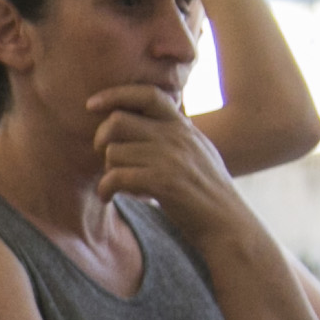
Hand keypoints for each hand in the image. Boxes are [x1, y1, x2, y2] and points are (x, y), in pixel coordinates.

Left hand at [88, 84, 252, 246]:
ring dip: (107, 170)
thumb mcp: (196, 151)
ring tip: (116, 184)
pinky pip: (116, 177)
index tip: (91, 104)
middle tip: (103, 157)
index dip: (116, 94)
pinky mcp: (163, 182)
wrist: (227, 224)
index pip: (147, 95)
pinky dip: (105, 189)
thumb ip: (173, 133)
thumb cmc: (206, 191)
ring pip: (113, 152)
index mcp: (183, 127)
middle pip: (118, 121)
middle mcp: (176, 137)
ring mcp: (170, 158)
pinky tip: (107, 197)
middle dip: (101, 139)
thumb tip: (142, 119)